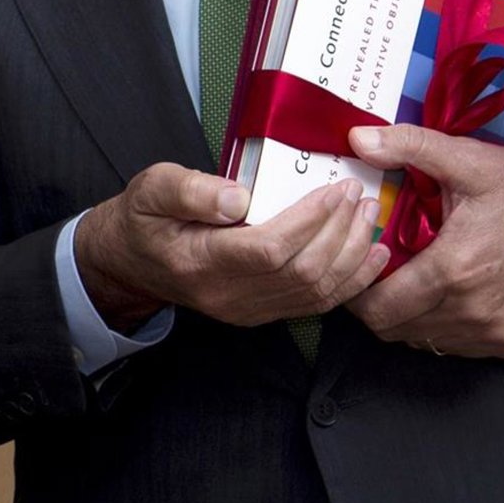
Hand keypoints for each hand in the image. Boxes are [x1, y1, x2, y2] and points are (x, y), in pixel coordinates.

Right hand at [75, 163, 388, 332]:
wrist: (132, 262)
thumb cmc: (144, 220)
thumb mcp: (151, 188)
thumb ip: (189, 190)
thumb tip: (237, 196)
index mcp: (200, 262)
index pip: (268, 248)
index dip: (310, 220)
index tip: (336, 189)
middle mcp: (228, 296)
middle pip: (301, 272)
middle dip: (340, 232)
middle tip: (359, 194)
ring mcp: (246, 311)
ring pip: (314, 293)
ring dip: (352, 256)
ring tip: (370, 217)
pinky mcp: (261, 313)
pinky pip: (314, 305)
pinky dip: (349, 281)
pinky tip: (371, 255)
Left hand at [345, 126, 503, 358]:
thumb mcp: (469, 159)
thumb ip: (408, 147)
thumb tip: (358, 139)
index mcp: (453, 269)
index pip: (378, 308)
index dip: (358, 292)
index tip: (360, 269)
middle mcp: (472, 311)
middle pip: (395, 330)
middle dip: (380, 304)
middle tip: (384, 273)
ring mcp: (495, 332)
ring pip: (426, 341)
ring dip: (413, 317)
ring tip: (418, 281)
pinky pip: (461, 347)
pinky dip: (446, 327)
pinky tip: (453, 294)